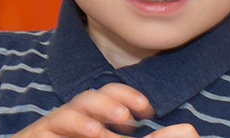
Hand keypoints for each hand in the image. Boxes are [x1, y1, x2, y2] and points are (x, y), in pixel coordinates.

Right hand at [17, 82, 194, 137]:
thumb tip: (190, 130)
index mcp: (94, 120)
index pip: (111, 96)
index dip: (128, 96)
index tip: (148, 110)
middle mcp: (75, 120)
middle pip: (92, 95)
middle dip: (112, 99)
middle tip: (133, 115)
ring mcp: (56, 127)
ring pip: (74, 107)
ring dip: (98, 111)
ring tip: (120, 121)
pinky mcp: (39, 136)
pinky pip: (54, 124)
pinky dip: (76, 125)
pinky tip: (94, 132)